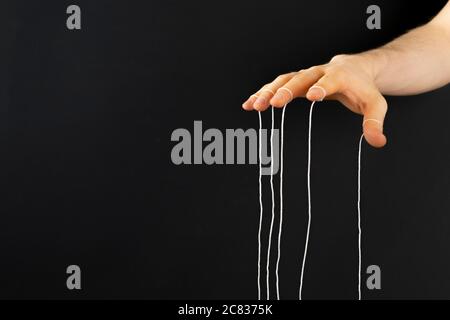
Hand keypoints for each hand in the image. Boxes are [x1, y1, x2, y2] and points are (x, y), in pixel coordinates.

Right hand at [242, 54, 387, 147]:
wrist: (354, 69)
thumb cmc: (364, 89)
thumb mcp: (375, 105)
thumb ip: (374, 122)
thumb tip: (378, 142)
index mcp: (340, 76)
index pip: (330, 80)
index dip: (321, 87)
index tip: (312, 96)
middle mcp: (319, 72)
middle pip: (300, 78)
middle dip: (286, 90)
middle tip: (272, 103)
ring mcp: (305, 75)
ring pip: (284, 80)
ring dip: (268, 92)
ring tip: (254, 106)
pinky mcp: (296, 80)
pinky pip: (277, 84)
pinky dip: (262, 93)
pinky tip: (248, 104)